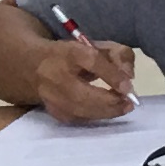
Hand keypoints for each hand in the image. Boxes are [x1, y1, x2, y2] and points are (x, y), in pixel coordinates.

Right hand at [27, 39, 141, 121]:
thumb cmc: (73, 56)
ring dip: (106, 112)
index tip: (128, 87)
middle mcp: (55, 74)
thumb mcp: (98, 47)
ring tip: (122, 108)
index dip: (112, 75)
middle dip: (110, 102)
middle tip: (129, 103)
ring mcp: (51, 96)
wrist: (35, 66)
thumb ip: (119, 55)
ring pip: (81, 110)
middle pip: (84, 94)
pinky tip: (105, 111)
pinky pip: (78, 118)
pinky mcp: (53, 110)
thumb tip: (129, 78)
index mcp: (69, 52)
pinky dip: (95, 116)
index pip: (91, 61)